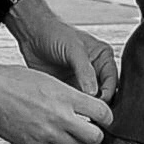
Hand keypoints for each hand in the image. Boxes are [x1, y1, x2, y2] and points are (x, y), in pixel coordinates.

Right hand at [0, 49, 110, 143]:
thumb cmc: (15, 80)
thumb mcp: (49, 80)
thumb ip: (70, 97)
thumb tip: (86, 109)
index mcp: (66, 96)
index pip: (103, 113)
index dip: (106, 117)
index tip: (103, 118)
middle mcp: (60, 117)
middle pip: (95, 137)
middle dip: (94, 134)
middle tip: (88, 129)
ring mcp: (46, 133)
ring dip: (74, 143)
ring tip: (64, 132)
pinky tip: (49, 138)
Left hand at [5, 0, 119, 99]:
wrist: (31, 35)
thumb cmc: (54, 33)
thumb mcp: (73, 48)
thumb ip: (85, 70)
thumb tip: (94, 93)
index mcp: (103, 57)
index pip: (112, 80)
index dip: (107, 93)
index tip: (98, 104)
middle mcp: (95, 70)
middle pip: (104, 93)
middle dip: (97, 103)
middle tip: (88, 110)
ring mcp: (81, 80)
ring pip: (89, 100)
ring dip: (84, 106)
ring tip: (77, 110)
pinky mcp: (67, 88)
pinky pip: (74, 101)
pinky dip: (72, 107)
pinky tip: (67, 109)